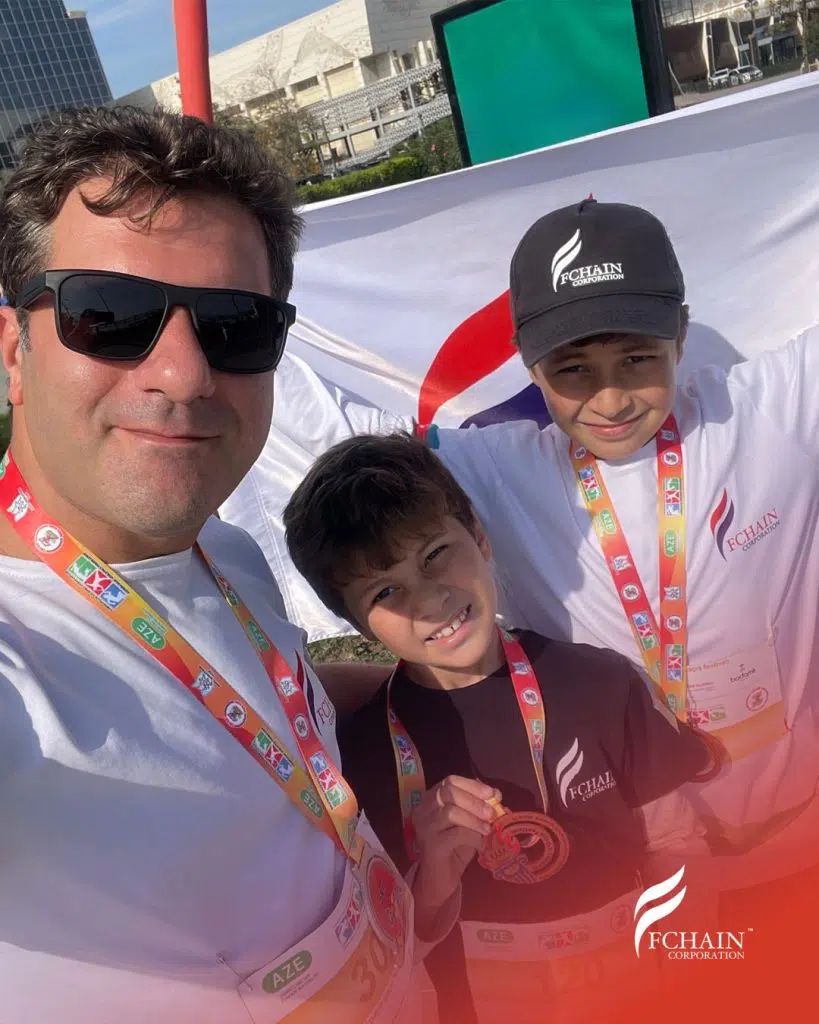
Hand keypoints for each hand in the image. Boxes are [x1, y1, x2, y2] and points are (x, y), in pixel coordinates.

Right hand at [411, 775, 499, 935]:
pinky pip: (455, 834)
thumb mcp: (469, 825)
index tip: (492, 794)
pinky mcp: (431, 846)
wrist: (438, 880)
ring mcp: (425, 828)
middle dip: (474, 800)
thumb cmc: (454, 849)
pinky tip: (480, 844)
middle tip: (491, 812)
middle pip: (448, 792)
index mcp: (431, 800)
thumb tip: (497, 796)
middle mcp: (423, 810)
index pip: (449, 781)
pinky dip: (472, 836)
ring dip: (474, 818)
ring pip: (450, 812)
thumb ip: (480, 810)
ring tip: (488, 828)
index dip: (472, 786)